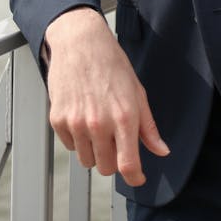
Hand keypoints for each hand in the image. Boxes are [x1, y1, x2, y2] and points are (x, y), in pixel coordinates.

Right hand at [44, 7, 168, 186]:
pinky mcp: (58, 120)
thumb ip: (148, 127)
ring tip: (98, 125)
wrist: (80, 42)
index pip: (128, 165)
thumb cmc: (110, 63)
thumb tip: (161, 150)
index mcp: (124, 117)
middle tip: (115, 140)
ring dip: (95, 150)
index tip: (137, 177)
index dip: (134, 177)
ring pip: (87, 160)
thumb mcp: (137, 92)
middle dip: (113, 160)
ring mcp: (76, 123)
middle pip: (106, 168)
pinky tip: (83, 117)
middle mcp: (99, 123)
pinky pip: (70, 146)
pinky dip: (78, 139)